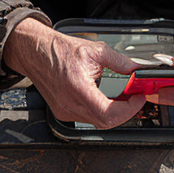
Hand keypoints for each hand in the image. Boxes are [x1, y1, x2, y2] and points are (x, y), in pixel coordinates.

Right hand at [3, 18, 146, 128]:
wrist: (35, 53)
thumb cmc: (58, 50)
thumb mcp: (95, 50)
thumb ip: (120, 62)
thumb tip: (137, 70)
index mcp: (78, 88)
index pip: (109, 113)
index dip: (129, 109)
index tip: (138, 98)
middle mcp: (69, 104)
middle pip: (106, 122)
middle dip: (125, 112)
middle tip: (134, 98)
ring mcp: (64, 112)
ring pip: (98, 122)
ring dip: (113, 112)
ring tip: (122, 97)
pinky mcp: (62, 113)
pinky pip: (87, 118)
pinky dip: (100, 111)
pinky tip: (105, 99)